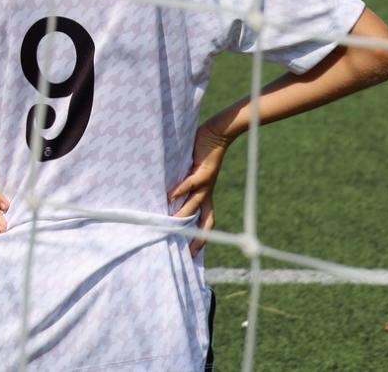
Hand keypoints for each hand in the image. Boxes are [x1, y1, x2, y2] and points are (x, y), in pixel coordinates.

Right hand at [169, 119, 231, 254]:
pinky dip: (181, 190)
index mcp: (207, 195)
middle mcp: (208, 192)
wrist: (219, 132)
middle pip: (203, 221)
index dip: (202, 238)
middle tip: (185, 251)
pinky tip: (170, 196)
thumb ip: (183, 181)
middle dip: (196, 237)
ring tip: (172, 225)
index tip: (194, 254)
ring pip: (195, 204)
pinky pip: (191, 183)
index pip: (207, 222)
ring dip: (184, 215)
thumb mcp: (193, 170)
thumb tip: (167, 191)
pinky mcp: (204, 170)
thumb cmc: (203, 150)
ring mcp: (206, 183)